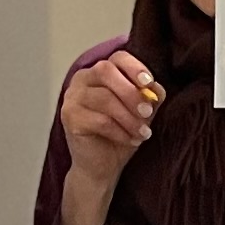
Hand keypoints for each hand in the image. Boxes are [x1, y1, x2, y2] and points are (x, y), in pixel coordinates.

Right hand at [55, 53, 161, 224]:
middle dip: (131, 92)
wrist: (101, 166)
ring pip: (104, 98)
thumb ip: (148, 96)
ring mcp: (72, 98)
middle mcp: (82, 80)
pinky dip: (120, 131)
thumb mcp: (141, 112)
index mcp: (100, 72)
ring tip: (143, 133)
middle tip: (147, 111)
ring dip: (128, 117)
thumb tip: (155, 88)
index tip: (149, 83)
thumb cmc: (119, 134)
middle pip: (105, 71)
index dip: (135, 67)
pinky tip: (131, 140)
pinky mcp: (70, 118)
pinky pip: (100, 120)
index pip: (117, 58)